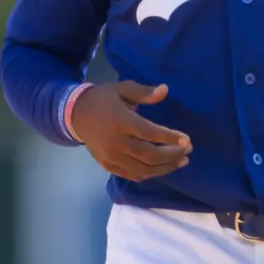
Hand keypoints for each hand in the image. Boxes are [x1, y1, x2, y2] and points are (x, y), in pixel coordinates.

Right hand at [70, 81, 191, 181]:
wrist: (75, 115)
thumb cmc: (104, 99)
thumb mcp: (122, 88)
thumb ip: (144, 92)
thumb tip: (165, 90)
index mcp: (120, 122)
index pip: (149, 133)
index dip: (170, 138)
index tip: (187, 140)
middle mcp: (115, 142)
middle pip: (148, 155)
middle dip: (172, 155)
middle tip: (188, 150)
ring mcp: (111, 157)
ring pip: (142, 169)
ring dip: (165, 168)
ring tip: (182, 161)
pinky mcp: (107, 165)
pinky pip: (132, 175)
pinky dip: (150, 174)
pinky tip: (163, 168)